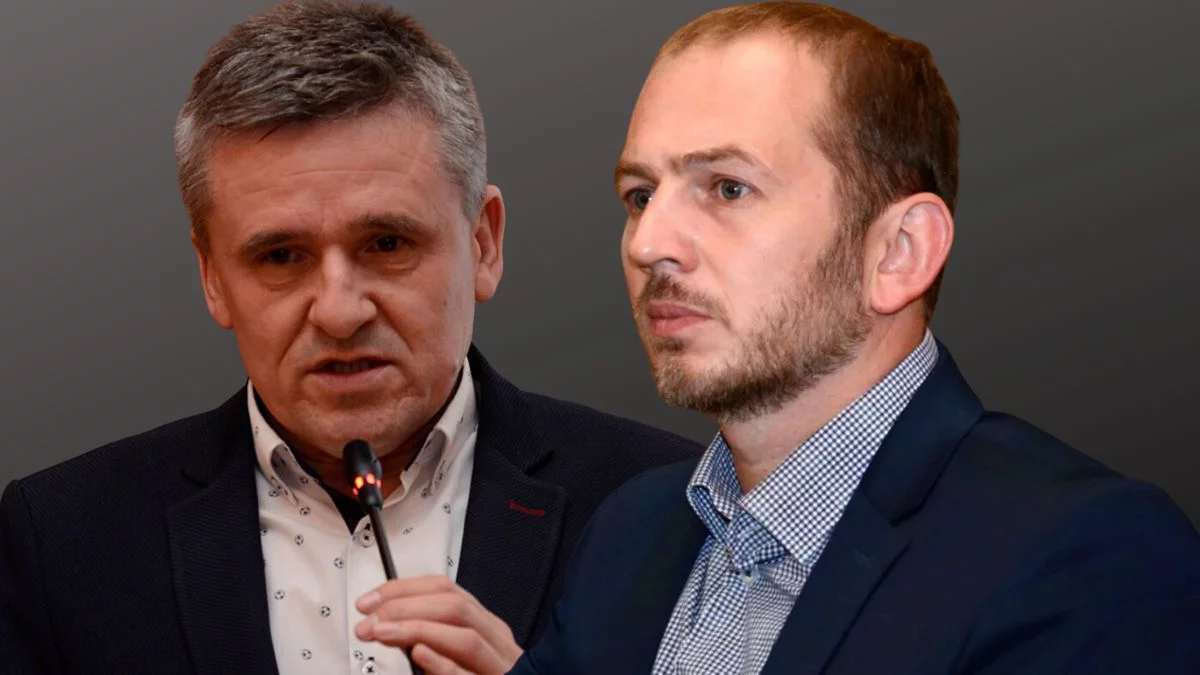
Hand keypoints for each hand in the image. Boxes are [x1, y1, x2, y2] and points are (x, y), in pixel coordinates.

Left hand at [355, 575, 523, 674]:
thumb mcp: (454, 652)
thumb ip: (430, 635)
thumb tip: (386, 620)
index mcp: (484, 625)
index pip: (446, 589)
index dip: (404, 589)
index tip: (370, 600)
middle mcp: (495, 640)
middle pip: (455, 607)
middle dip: (406, 606)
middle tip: (370, 619)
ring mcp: (497, 665)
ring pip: (465, 637)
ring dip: (418, 629)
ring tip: (383, 632)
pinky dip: (442, 663)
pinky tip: (419, 654)